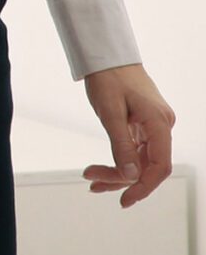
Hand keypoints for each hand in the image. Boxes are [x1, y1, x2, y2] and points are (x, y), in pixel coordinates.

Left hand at [82, 63, 175, 207]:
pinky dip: (119, 159)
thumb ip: (121, 145)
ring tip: (91, 179)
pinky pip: (135, 148)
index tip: (124, 199)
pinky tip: (102, 169)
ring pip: (140, 159)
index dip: (143, 186)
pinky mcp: (144, 123)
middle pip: (148, 165)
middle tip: (93, 184)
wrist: (106, 55)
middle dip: (122, 178)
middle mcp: (162, 126)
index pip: (159, 166)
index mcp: (159, 123)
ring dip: (117, 171)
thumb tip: (131, 176)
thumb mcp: (110, 112)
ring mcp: (154, 125)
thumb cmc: (108, 77)